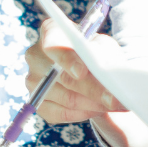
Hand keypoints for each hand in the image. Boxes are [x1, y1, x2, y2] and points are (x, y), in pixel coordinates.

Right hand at [26, 17, 147, 146]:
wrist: (85, 66)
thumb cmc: (94, 51)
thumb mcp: (102, 45)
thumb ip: (103, 54)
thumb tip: (108, 73)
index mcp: (51, 32)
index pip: (54, 45)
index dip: (67, 60)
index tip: (82, 72)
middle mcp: (35, 55)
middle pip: (62, 77)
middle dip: (92, 90)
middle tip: (114, 99)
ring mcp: (33, 81)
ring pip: (66, 98)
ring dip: (93, 104)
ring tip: (113, 105)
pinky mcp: (37, 103)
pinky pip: (61, 114)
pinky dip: (83, 113)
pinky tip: (98, 109)